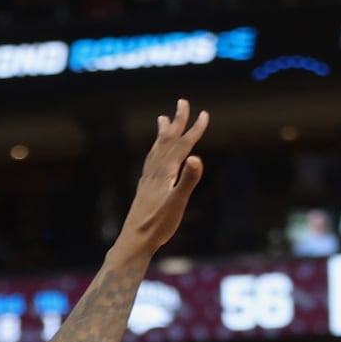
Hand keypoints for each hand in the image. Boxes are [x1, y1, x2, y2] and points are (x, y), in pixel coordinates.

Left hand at [116, 98, 209, 253]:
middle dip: (178, 121)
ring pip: (157, 148)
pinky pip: (151, 160)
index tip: (204, 114)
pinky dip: (155, 150)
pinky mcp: (145, 186)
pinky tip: (155, 154)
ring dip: (163, 132)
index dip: (194, 129)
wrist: (135, 239)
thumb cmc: (159, 224)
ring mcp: (148, 178)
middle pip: (168, 140)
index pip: (183, 145)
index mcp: (166, 171)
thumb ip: (188, 180)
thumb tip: (196, 158)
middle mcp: (155, 170)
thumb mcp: (177, 203)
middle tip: (183, 102)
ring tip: (163, 118)